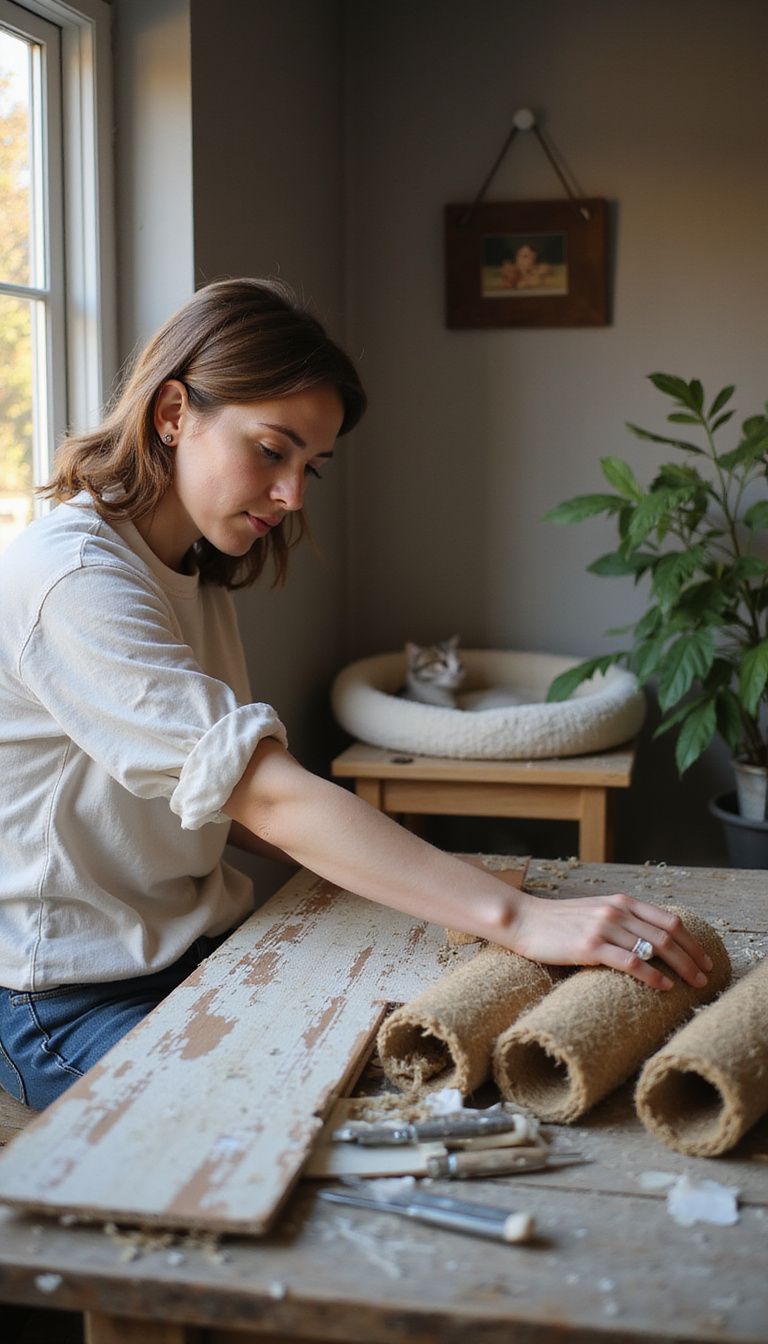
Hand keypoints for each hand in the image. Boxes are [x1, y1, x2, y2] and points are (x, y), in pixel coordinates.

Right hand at [507, 891, 712, 990]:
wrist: (525, 921)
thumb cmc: (560, 923)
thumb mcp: (596, 913)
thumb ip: (622, 922)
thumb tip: (652, 945)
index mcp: (621, 902)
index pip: (669, 920)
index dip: (691, 941)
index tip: (704, 959)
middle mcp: (617, 911)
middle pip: (668, 935)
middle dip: (692, 957)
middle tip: (704, 977)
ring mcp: (604, 927)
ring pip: (654, 947)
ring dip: (680, 968)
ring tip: (692, 984)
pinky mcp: (590, 946)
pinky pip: (631, 962)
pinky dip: (652, 975)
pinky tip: (663, 985)